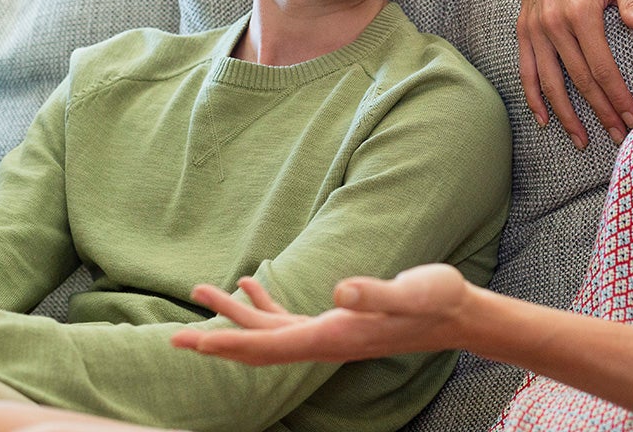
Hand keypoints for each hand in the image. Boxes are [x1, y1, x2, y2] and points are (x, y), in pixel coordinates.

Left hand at [171, 264, 469, 365]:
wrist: (458, 314)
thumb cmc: (437, 300)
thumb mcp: (411, 292)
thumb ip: (375, 293)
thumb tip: (339, 290)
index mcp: (335, 336)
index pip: (270, 347)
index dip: (228, 346)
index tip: (191, 344)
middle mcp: (326, 341)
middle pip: (259, 348)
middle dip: (216, 343)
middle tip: (174, 338)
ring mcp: (331, 334)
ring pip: (269, 333)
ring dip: (234, 317)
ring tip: (201, 292)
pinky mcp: (339, 322)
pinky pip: (289, 321)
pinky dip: (264, 306)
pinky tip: (251, 285)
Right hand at [517, 0, 632, 148]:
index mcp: (581, 14)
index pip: (602, 68)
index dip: (617, 97)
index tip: (631, 118)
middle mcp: (554, 25)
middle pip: (579, 81)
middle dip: (600, 112)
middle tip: (617, 136)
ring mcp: (535, 29)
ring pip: (550, 83)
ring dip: (566, 115)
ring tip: (582, 140)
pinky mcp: (524, 30)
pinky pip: (526, 70)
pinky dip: (533, 97)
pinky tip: (545, 119)